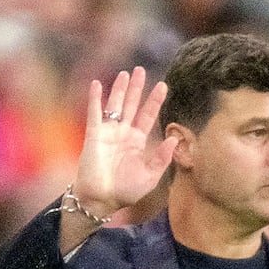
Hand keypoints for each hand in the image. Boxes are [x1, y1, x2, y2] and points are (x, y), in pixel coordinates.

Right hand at [73, 67, 179, 220]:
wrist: (101, 198)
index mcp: (138, 142)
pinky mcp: (94, 134)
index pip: (148, 116)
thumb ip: (161, 158)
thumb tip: (174, 139)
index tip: (163, 85)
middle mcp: (124, 133)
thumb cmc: (126, 191)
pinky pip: (95, 113)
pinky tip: (97, 84)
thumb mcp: (150, 176)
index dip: (155, 101)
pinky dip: (95, 98)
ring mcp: (108, 132)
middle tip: (141, 70)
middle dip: (137, 88)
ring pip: (115, 105)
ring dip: (119, 89)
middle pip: (131, 105)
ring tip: (125, 73)